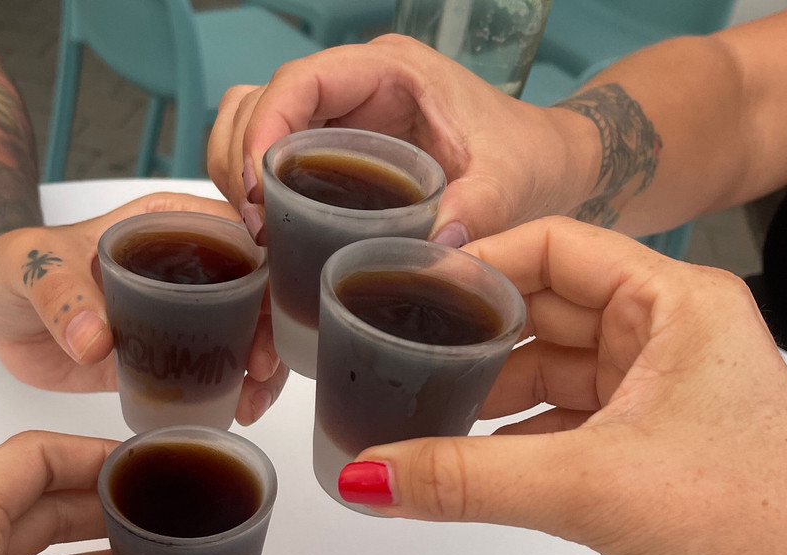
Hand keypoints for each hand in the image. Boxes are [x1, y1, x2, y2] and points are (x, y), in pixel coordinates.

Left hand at [0, 192, 287, 424]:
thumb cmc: (17, 266)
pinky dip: (235, 390)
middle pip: (256, 291)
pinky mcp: (171, 354)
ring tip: (254, 401)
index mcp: (169, 223)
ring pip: (246, 334)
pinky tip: (237, 410)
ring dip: (262, 368)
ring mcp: (185, 312)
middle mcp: (188, 265)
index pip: (239, 238)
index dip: (265, 274)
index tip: (261, 316)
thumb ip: (61, 294)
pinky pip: (215, 370)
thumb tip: (94, 341)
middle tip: (262, 372)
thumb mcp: (33, 266)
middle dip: (272, 331)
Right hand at [206, 35, 597, 247]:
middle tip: (257, 228)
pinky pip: (274, 160)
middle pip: (258, 103)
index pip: (301, 81)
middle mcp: (354, 87)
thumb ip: (477, 210)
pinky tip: (272, 236)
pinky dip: (259, 193)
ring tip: (259, 234)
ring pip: (252, 127)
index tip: (259, 190)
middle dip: (242, 163)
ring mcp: (340, 118)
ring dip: (241, 177)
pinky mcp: (336, 151)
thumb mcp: (510, 183)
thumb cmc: (528, 157)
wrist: (545, 166)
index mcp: (390, 72)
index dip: (265, 128)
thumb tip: (430, 249)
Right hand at [335, 217, 786, 554]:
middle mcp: (669, 333)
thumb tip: (365, 476)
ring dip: (491, 393)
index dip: (480, 264)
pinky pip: (564, 421)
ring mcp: (660, 389)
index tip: (408, 287)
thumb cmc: (752, 526)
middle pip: (546, 310)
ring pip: (552, 370)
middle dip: (475, 335)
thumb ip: (468, 479)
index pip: (556, 248)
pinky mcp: (650, 443)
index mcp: (674, 302)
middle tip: (397, 352)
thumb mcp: (591, 488)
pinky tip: (467, 459)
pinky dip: (516, 438)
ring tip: (420, 408)